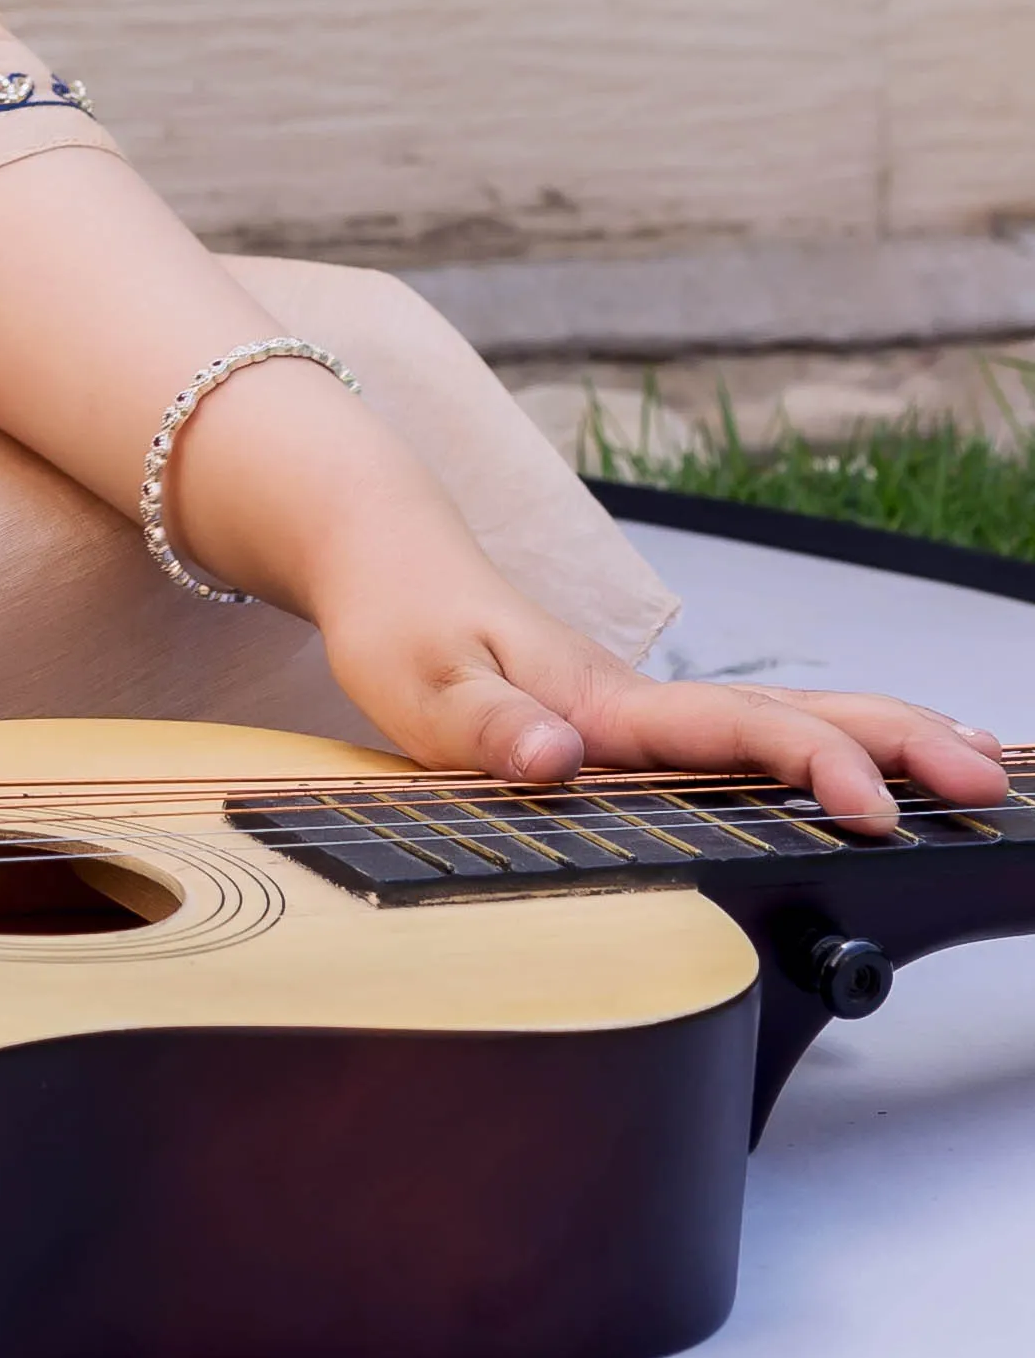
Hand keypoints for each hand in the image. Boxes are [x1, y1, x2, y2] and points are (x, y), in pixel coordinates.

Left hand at [321, 577, 1012, 832]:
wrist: (382, 554)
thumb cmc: (400, 621)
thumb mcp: (418, 683)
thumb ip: (492, 727)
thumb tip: (559, 761)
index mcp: (606, 701)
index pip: (730, 729)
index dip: (807, 764)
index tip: (871, 804)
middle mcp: (644, 703)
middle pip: (796, 713)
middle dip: (896, 744)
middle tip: (988, 779)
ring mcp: (649, 712)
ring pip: (792, 716)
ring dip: (890, 737)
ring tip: (986, 765)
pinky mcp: (639, 724)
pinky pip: (757, 732)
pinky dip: (839, 741)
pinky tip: (884, 761)